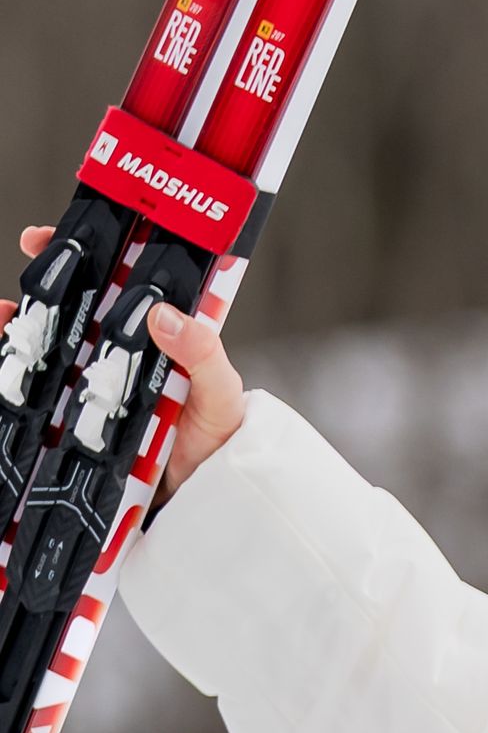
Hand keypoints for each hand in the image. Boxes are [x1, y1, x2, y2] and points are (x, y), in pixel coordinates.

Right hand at [21, 227, 246, 497]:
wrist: (199, 496)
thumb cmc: (215, 439)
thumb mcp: (220, 394)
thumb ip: (202, 356)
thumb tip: (165, 315)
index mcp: (160, 335)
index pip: (124, 282)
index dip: (91, 254)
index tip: (57, 237)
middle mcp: (124, 350)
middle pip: (79, 304)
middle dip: (48, 280)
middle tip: (30, 261)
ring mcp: (97, 378)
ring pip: (50, 340)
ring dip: (21, 323)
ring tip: (6, 316)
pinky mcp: (76, 411)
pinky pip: (36, 384)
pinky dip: (11, 369)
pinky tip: (1, 358)